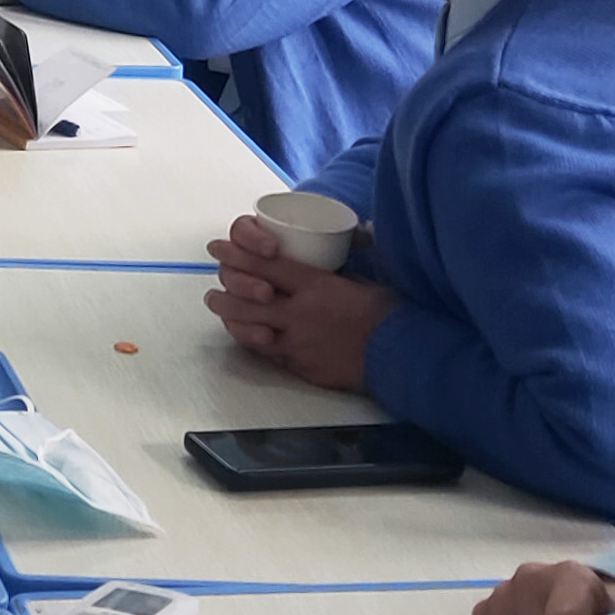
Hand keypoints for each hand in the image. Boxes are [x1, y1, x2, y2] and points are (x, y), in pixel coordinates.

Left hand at [202, 216, 393, 389]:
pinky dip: (255, 343)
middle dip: (224, 290)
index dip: (237, 254)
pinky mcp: (300, 368)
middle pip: (246, 300)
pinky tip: (251, 336)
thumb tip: (317, 263)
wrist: (401, 357)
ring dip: (232, 320)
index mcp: (316, 286)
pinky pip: (268, 355)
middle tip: (213, 286)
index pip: (266, 265)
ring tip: (222, 310)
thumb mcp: (360, 283)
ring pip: (250, 330)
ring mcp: (298, 344)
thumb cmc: (388, 315)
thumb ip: (330, 276)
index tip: (218, 246)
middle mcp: (300, 314)